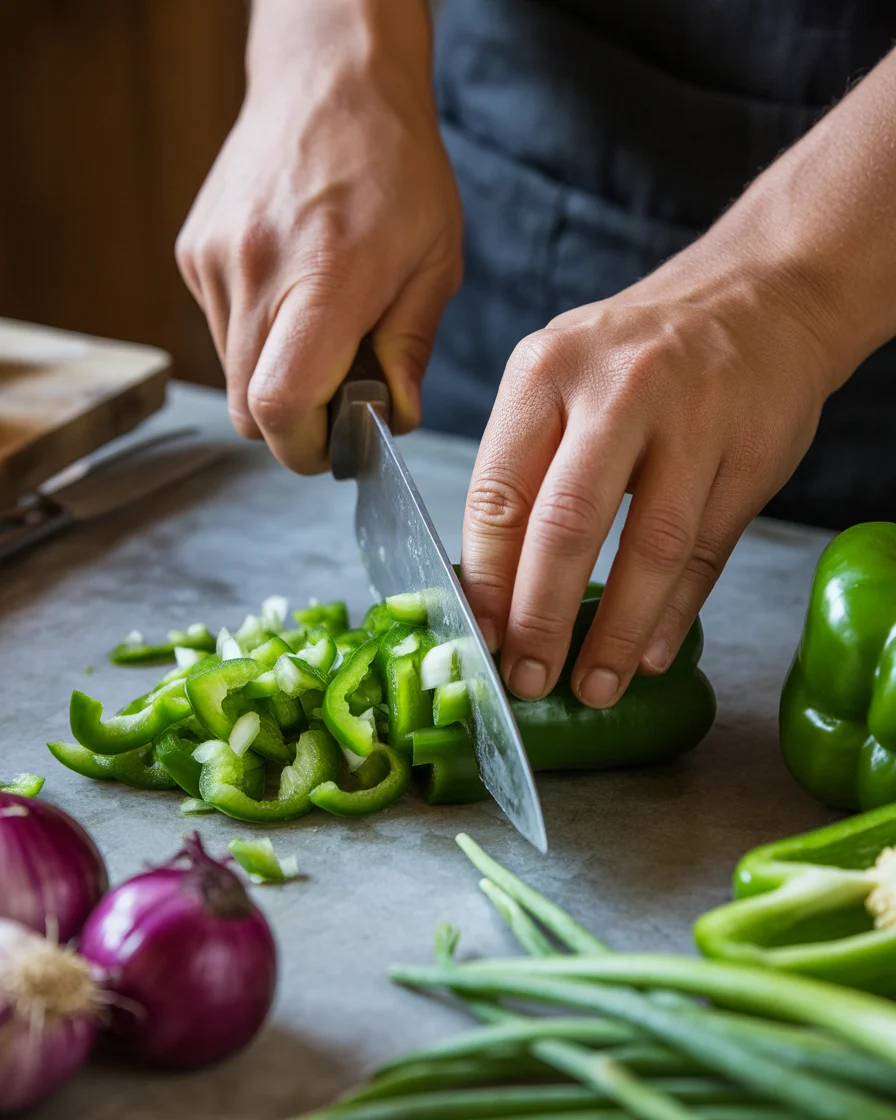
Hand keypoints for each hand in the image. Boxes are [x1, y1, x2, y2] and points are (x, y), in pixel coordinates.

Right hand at [176, 0, 461, 472]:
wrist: (329, 79)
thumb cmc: (396, 164)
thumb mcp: (434, 260)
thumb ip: (410, 348)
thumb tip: (392, 418)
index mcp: (325, 278)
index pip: (280, 404)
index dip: (304, 448)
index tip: (335, 449)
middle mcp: (256, 271)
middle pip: (248, 408)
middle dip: (293, 425)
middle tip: (339, 400)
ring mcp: (214, 261)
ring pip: (230, 375)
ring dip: (273, 378)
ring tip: (318, 331)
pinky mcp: (194, 252)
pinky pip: (218, 330)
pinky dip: (254, 337)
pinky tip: (290, 294)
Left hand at [462, 232, 846, 708]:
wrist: (757, 297)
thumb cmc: (639, 354)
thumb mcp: (562, 377)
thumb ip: (527, 466)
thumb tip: (495, 586)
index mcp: (546, 370)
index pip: (498, 494)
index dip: (486, 580)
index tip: (479, 637)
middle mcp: (617, 390)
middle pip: (564, 527)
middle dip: (539, 620)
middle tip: (527, 679)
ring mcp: (692, 420)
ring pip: (645, 550)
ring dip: (614, 634)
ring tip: (593, 687)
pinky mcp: (750, 454)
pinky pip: (704, 551)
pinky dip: (673, 613)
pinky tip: (649, 654)